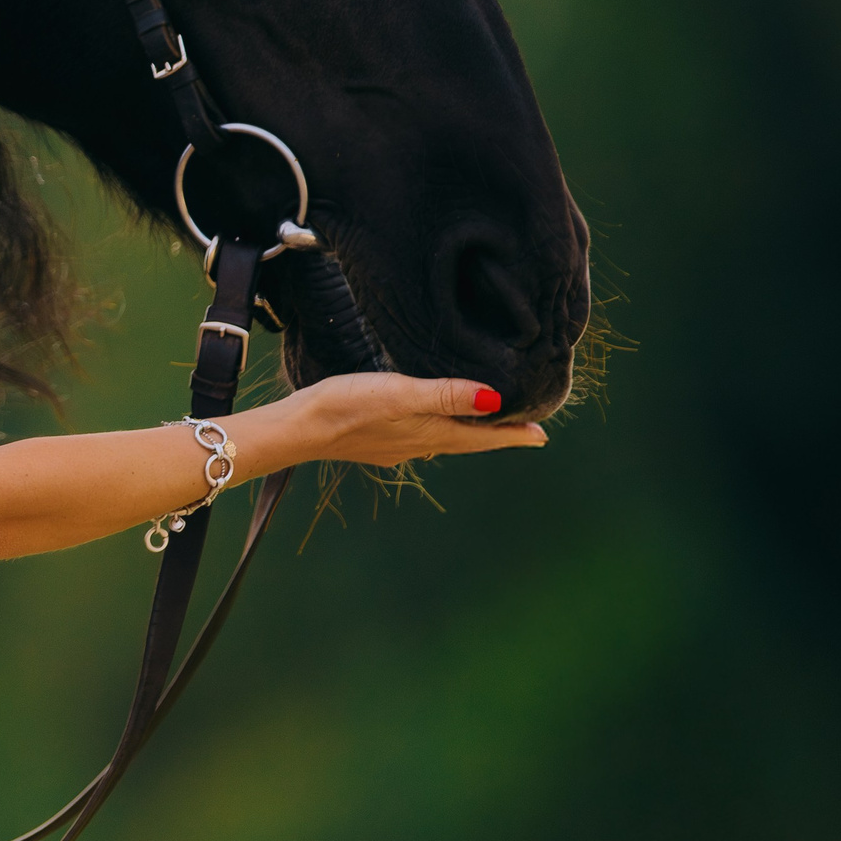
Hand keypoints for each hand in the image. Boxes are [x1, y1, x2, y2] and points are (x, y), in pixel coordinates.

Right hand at [280, 372, 547, 468]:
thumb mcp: (400, 393)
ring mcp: (397, 446)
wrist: (299, 429)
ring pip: (444, 440)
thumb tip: (494, 400)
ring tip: (481, 423)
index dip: (514, 435)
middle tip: (522, 430)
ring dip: (467, 433)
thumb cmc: (348, 406)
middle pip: (468, 441)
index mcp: (431, 433)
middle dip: (496, 435)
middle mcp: (420, 444)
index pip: (483, 437)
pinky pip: (419, 438)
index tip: (541, 436)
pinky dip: (437, 430)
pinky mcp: (377, 442)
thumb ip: (445, 395)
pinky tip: (425, 422)